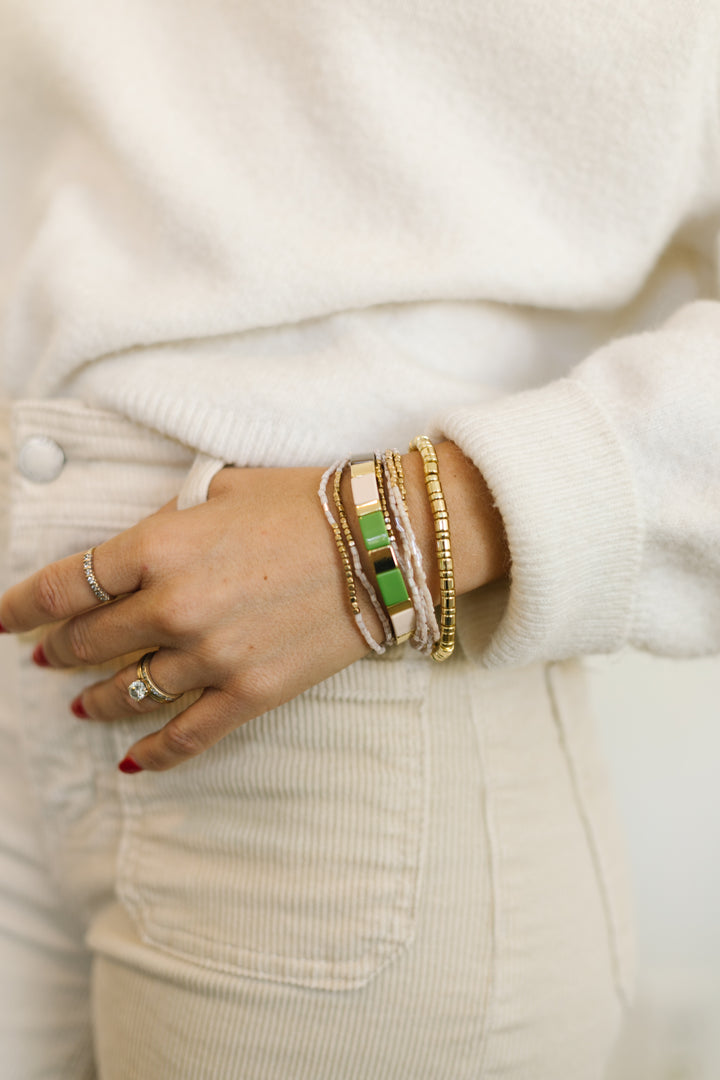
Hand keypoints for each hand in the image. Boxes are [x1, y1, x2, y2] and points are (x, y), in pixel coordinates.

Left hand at [0, 443, 508, 773]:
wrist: (384, 542)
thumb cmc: (306, 502)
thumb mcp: (222, 490)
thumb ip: (167, 524)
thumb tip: (137, 553)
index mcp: (160, 546)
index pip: (66, 584)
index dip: (22, 605)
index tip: (3, 617)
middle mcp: (174, 606)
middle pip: (89, 641)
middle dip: (57, 650)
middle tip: (44, 656)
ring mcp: (211, 657)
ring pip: (130, 691)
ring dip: (96, 699)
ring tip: (80, 704)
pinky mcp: (250, 693)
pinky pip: (188, 735)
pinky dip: (156, 752)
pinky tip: (133, 760)